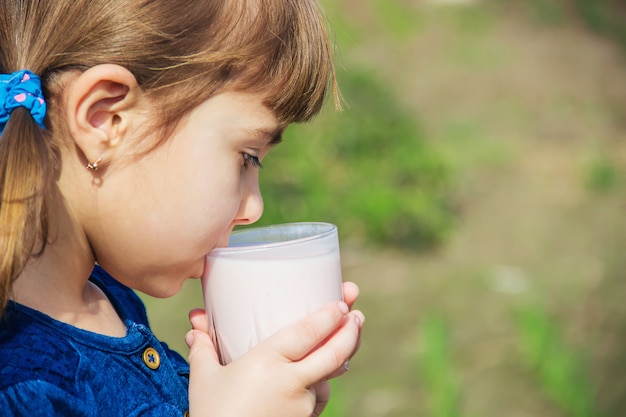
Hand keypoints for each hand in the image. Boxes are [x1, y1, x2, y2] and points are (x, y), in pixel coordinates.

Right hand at [186, 282, 363, 416]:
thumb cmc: (212, 414)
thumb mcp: (204, 379)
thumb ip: (204, 348)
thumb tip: (195, 324)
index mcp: (268, 362)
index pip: (308, 333)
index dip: (329, 316)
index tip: (342, 303)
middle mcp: (291, 382)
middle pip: (334, 353)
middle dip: (351, 331)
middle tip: (356, 316)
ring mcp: (302, 406)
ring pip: (329, 378)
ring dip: (337, 361)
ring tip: (340, 343)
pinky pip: (320, 398)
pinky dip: (321, 386)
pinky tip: (316, 378)